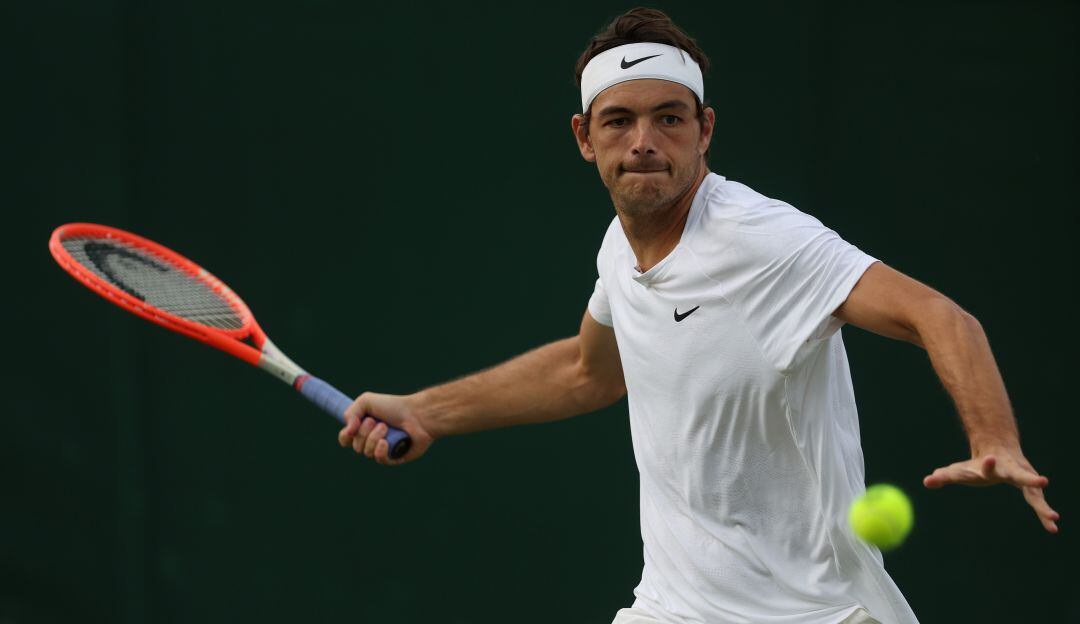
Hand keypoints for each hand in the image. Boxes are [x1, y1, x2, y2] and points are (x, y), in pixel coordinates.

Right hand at [338, 392, 434, 465]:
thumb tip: (348, 432)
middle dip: (364, 432)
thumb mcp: (366, 401)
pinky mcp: (394, 458)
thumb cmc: (394, 406)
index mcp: (364, 429)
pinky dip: (380, 451)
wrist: (417, 414)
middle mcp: (371, 441)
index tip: (352, 427)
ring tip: (387, 427)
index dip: (345, 436)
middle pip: (355, 446)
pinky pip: (380, 460)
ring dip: (374, 438)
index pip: (345, 440)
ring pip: (367, 453)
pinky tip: (386, 442)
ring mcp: (383, 450)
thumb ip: (350, 413)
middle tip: (378, 421)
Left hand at [924, 448, 1058, 532]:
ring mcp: (1023, 478)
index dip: (987, 464)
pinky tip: (1053, 528)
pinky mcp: (1031, 488)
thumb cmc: (975, 464)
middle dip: (1029, 478)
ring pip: (1034, 492)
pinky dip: (1044, 514)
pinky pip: (1038, 503)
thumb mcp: (958, 470)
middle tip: (1043, 480)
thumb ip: (943, 476)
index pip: (987, 466)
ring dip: (1042, 505)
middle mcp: (1010, 470)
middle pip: (1020, 474)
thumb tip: (927, 482)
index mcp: (990, 465)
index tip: (989, 459)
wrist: (999, 448)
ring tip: (1053, 518)